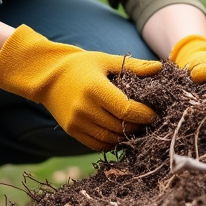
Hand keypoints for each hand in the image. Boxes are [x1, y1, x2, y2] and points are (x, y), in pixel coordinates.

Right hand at [0, 25, 161, 149]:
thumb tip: (159, 67)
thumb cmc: (80, 65)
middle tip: (149, 121)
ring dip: (126, 136)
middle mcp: (85, 108)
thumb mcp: (106, 61)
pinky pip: (97, 144)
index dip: (144, 114)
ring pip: (111, 138)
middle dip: (139, 126)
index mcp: (95, 89)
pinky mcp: (72, 131)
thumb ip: (133, 66)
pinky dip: (112, 142)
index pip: (127, 110)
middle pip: (121, 126)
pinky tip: (119, 133)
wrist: (46, 75)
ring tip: (136, 127)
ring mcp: (77, 122)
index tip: (154, 113)